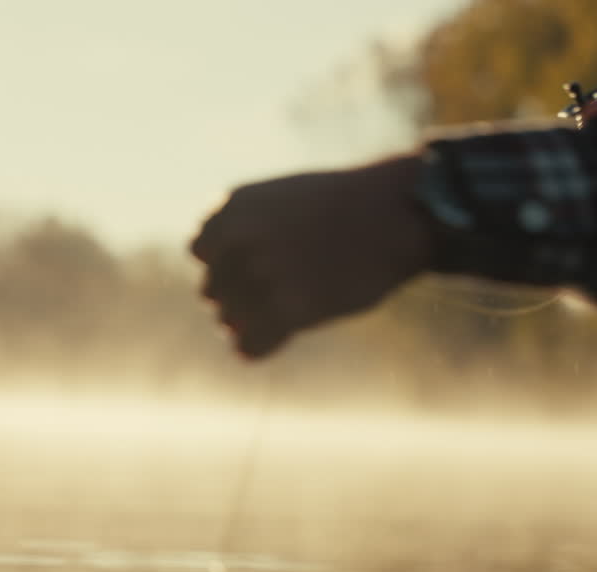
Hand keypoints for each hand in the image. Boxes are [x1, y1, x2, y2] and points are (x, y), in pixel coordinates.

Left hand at [191, 155, 434, 358]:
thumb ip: (245, 228)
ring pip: (229, 320)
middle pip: (214, 290)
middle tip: (286, 293)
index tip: (265, 264)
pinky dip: (261, 347)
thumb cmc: (346, 207)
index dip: (232, 262)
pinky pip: (248, 347)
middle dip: (243, 295)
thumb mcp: (281, 200)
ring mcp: (258, 277)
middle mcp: (236, 242)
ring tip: (293, 309)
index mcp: (231, 210)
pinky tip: (284, 334)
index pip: (202, 253)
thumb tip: (216, 275)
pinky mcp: (284, 311)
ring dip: (255, 321)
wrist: (394, 214)